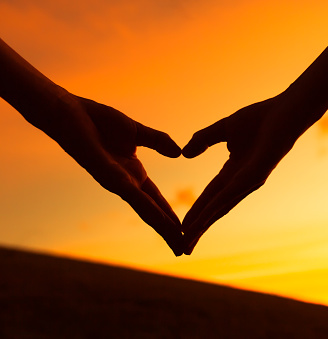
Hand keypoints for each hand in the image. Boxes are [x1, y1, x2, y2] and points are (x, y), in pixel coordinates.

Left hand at [43, 93, 183, 255]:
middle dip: (168, 232)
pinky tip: (162, 222)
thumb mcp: (137, 131)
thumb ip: (158, 141)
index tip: (185, 230)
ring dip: (163, 229)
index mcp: (132, 173)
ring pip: (145, 211)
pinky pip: (134, 197)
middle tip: (183, 251)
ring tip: (178, 245)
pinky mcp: (108, 176)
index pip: (156, 200)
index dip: (170, 215)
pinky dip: (151, 211)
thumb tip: (179, 152)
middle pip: (152, 212)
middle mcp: (125, 183)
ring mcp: (117, 182)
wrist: (69, 110)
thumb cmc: (96, 120)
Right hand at [181, 92, 327, 253]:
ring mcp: (249, 180)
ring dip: (204, 224)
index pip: (210, 195)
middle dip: (199, 228)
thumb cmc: (261, 118)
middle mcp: (241, 180)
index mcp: (234, 171)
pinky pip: (231, 193)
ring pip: (222, 206)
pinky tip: (204, 219)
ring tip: (189, 240)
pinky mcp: (256, 174)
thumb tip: (185, 154)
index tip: (181, 227)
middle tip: (184, 248)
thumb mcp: (223, 128)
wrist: (286, 110)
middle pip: (215, 208)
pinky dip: (216, 206)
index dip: (196, 211)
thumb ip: (203, 139)